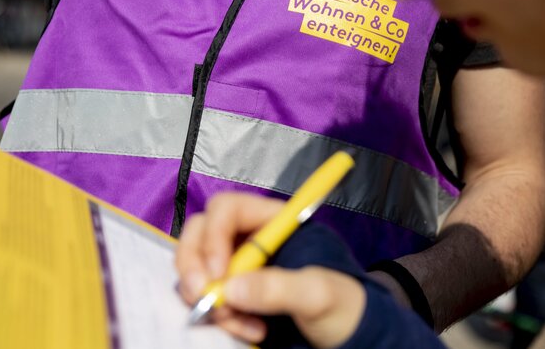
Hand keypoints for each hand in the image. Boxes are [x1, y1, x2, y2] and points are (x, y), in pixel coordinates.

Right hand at [175, 193, 365, 347]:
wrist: (349, 337)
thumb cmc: (343, 305)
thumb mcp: (319, 295)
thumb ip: (280, 287)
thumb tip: (231, 288)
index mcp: (274, 223)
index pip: (228, 209)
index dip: (214, 234)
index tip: (217, 272)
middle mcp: (250, 239)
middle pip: (201, 233)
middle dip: (195, 265)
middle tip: (203, 297)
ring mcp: (238, 266)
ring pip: (198, 267)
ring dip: (207, 296)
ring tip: (239, 323)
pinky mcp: (233, 293)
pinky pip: (206, 296)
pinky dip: (217, 315)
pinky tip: (245, 330)